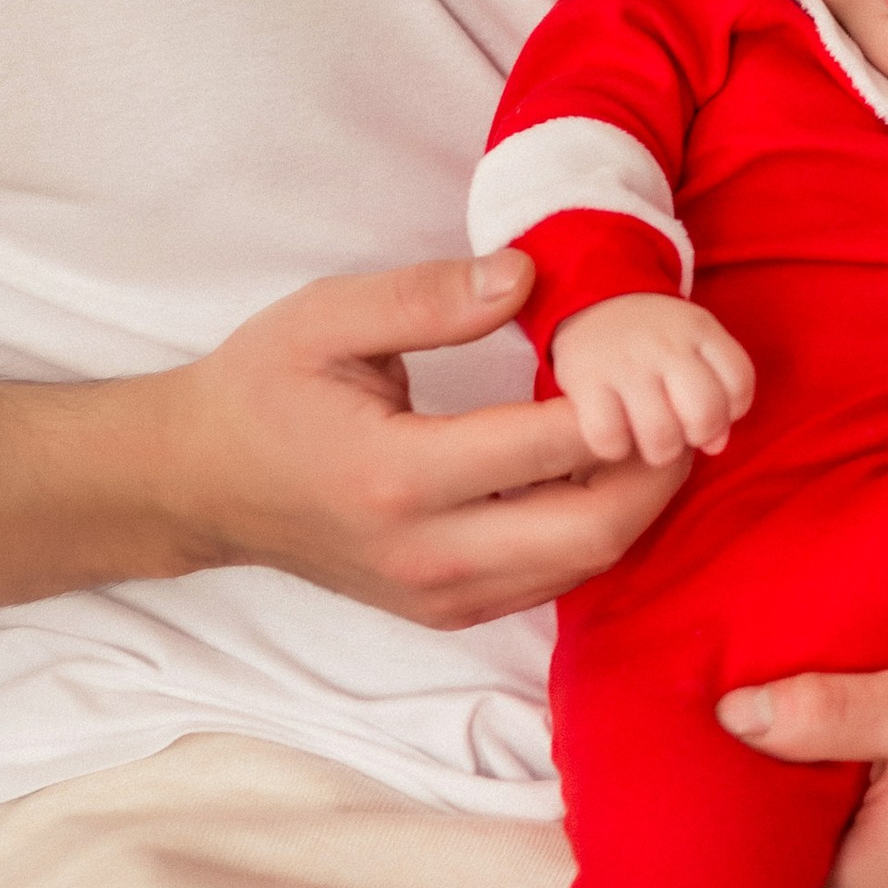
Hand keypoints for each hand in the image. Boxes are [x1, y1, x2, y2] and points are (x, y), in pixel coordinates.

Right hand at [154, 252, 690, 629]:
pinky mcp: (448, 612)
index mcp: (396, 476)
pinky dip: (597, 530)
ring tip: (658, 431)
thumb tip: (531, 275)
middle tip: (686, 405)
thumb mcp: (328, 317)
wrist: (201, 483)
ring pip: (583, 566)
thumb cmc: (262, 388)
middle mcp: (425, 554)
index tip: (652, 354)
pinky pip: (552, 581)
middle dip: (657, 469)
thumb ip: (431, 298)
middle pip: (592, 530)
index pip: (549, 447)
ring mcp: (439, 597)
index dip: (621, 403)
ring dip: (637, 504)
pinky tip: (605, 471)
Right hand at [551, 293, 755, 468]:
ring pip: (660, 435)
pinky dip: (615, 449)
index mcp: (700, 329)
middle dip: (699, 436)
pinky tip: (617, 436)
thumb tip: (717, 446)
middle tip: (682, 432)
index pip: (740, 382)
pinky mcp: (585, 380)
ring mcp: (625, 362)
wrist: (593, 301)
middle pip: (705, 413)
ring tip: (650, 441)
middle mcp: (666, 344)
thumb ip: (718, 390)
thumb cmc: (654, 338)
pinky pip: (609, 437)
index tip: (711, 410)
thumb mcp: (694, 343)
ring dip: (660, 452)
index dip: (733, 410)